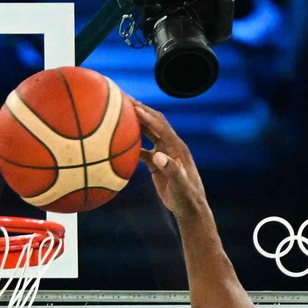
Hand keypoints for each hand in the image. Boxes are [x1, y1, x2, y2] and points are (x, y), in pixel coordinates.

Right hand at [131, 101, 212, 224]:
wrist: (189, 208)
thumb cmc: (186, 197)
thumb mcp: (180, 185)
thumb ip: (171, 169)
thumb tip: (158, 157)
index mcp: (177, 147)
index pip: (160, 126)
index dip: (147, 115)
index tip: (132, 106)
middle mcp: (170, 146)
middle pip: (154, 122)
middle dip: (140, 109)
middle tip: (124, 98)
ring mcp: (163, 153)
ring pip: (148, 132)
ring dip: (135, 121)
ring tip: (119, 111)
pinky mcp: (157, 162)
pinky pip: (142, 148)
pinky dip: (132, 143)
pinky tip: (118, 140)